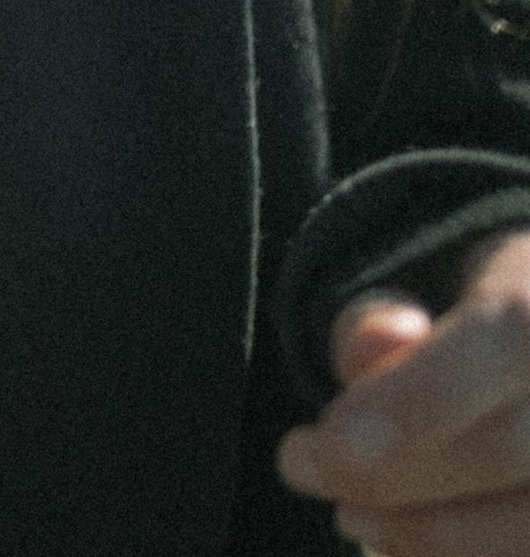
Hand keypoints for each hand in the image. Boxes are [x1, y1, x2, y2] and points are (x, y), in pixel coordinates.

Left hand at [276, 227, 529, 553]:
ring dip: (430, 533)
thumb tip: (374, 344)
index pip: (505, 336)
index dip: (412, 398)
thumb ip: (384, 313)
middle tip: (302, 467)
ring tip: (352, 512)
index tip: (324, 441)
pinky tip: (406, 542)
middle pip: (514, 447)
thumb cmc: (477, 313)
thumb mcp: (426, 279)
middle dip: (394, 475)